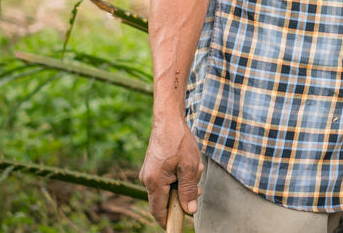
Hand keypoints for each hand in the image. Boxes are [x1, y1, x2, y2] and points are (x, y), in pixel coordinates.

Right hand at [140, 114, 202, 228]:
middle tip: (195, 183)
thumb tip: (189, 210)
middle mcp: (147, 179)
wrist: (168, 120)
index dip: (167, 220)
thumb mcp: (189, 166)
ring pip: (168, 187)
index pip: (158, 210)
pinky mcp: (153, 167)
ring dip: (183, 182)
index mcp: (154, 182)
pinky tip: (187, 162)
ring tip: (192, 166)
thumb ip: (188, 189)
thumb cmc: (179, 141)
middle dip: (182, 194)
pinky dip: (180, 174)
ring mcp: (149, 173)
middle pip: (165, 199)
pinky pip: (167, 178)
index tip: (177, 226)